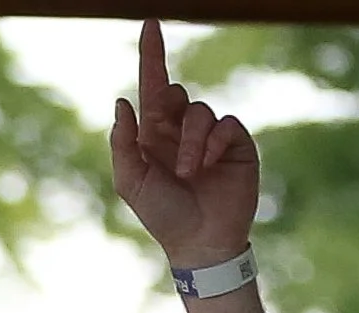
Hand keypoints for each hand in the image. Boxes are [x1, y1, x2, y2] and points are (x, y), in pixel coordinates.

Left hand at [110, 19, 258, 267]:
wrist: (200, 243)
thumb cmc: (162, 215)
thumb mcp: (131, 182)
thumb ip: (123, 143)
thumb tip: (123, 101)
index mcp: (154, 132)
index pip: (152, 84)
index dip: (151, 54)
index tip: (150, 24)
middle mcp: (181, 129)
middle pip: (174, 92)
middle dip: (169, 111)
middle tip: (169, 148)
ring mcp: (210, 137)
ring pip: (200, 111)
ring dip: (191, 141)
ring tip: (190, 172)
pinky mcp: (236, 145)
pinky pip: (226, 125)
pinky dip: (214, 141)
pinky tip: (209, 163)